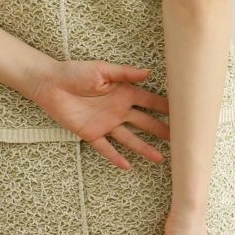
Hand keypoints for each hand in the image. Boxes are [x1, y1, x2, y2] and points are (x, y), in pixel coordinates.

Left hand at [30, 58, 169, 168]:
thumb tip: (148, 73)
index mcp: (123, 92)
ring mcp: (106, 123)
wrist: (50, 83)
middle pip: (144, 122)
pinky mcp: (91, 133)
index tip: (184, 113)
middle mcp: (118, 109)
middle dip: (162, 130)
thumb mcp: (101, 69)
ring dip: (144, 148)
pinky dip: (116, 157)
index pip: (149, 101)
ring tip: (161, 158)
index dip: (165, 107)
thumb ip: (124, 73)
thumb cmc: (75, 72)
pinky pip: (106, 148)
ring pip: (130, 139)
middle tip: (180, 140)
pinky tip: (127, 166)